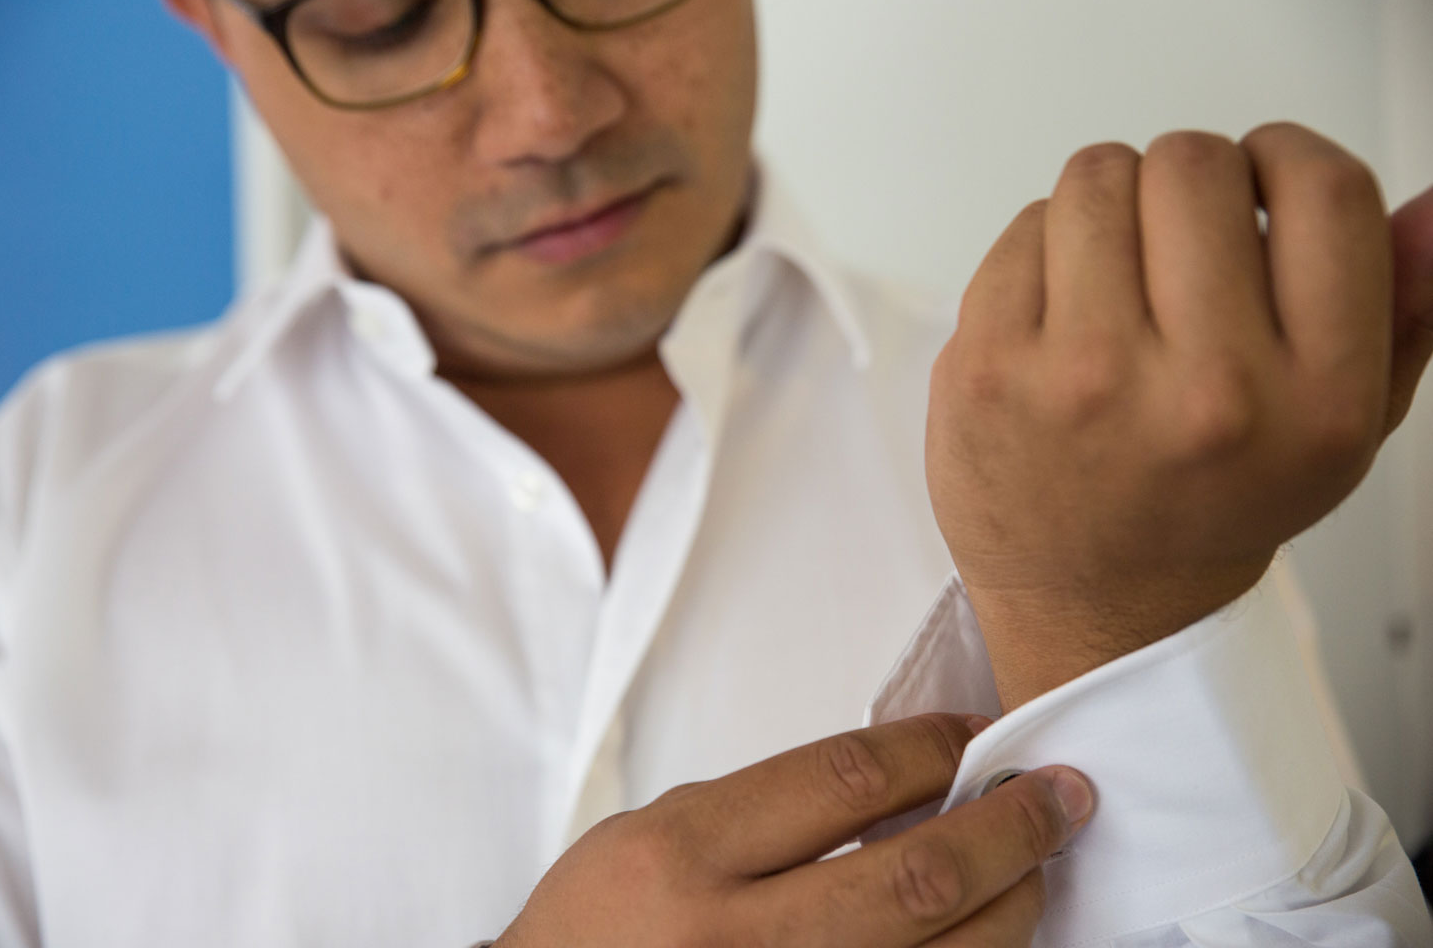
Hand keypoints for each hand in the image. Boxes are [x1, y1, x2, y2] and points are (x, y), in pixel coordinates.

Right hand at [494, 714, 1092, 947]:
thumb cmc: (599, 931)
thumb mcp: (657, 833)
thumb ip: (770, 810)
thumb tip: (901, 783)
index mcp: (687, 856)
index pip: (844, 781)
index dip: (933, 748)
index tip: (977, 734)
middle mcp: (737, 940)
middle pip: (917, 878)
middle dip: (1010, 828)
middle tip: (1062, 794)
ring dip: (1013, 905)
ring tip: (1040, 863)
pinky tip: (993, 931)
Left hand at [925, 123, 1432, 708]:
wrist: (1095, 609)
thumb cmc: (1210, 509)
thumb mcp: (1342, 430)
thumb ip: (1403, 310)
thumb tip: (1430, 207)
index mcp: (1315, 400)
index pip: (1326, 190)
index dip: (1289, 159)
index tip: (1264, 182)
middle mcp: (1205, 391)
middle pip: (1195, 164)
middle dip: (1189, 186)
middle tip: (1177, 247)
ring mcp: (1082, 378)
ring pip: (1097, 177)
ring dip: (1111, 207)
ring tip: (1117, 279)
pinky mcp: (986, 369)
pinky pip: (1022, 229)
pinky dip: (1042, 253)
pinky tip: (1059, 317)